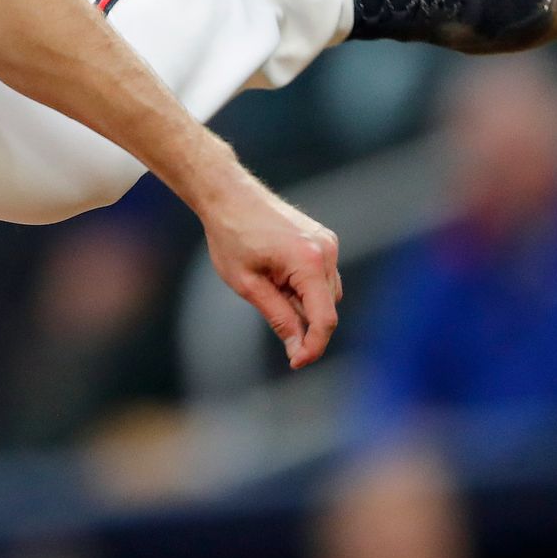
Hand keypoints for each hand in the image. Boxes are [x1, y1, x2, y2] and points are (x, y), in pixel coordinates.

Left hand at [197, 171, 342, 369]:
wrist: (228, 194)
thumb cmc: (231, 236)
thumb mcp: (248, 285)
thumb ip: (278, 318)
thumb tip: (298, 350)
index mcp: (309, 262)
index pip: (324, 318)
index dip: (313, 346)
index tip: (295, 363)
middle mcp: (326, 250)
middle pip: (326, 307)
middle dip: (302, 318)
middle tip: (265, 302)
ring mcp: (328, 242)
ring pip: (326, 293)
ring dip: (302, 300)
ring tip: (266, 280)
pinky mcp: (324, 239)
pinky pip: (321, 275)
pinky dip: (304, 284)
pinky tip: (275, 270)